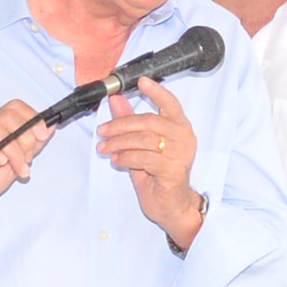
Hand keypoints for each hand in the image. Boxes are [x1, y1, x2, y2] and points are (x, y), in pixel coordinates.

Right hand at [0, 99, 47, 248]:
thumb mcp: (16, 163)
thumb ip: (31, 146)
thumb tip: (50, 127)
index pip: (15, 107)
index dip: (32, 117)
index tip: (42, 135)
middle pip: (8, 115)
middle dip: (26, 137)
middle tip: (29, 159)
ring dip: (15, 153)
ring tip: (19, 170)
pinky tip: (0, 164)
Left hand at [97, 81, 204, 250]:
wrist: (171, 206)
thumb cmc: (158, 175)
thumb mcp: (141, 145)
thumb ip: (131, 121)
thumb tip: (116, 100)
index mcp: (179, 127)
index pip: (170, 103)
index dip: (156, 91)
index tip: (141, 80)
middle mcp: (184, 137)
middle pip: (149, 121)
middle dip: (121, 124)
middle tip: (103, 131)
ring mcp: (181, 154)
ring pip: (144, 139)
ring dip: (119, 143)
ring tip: (106, 148)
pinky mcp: (173, 170)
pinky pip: (144, 158)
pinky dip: (126, 158)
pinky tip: (117, 161)